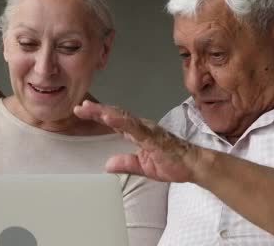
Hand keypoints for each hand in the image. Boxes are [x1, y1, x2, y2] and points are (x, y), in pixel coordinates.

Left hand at [73, 100, 203, 182]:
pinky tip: (109, 117)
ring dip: (105, 112)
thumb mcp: (143, 167)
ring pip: (123, 117)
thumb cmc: (173, 163)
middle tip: (80, 106)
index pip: (115, 121)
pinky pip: (134, 128)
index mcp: (138, 133)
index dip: (99, 115)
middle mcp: (141, 127)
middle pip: (116, 115)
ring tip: (89, 108)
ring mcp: (147, 130)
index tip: (82, 110)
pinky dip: (120, 121)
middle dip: (97, 110)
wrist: (194, 165)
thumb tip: (107, 165)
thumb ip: (126, 164)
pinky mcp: (153, 137)